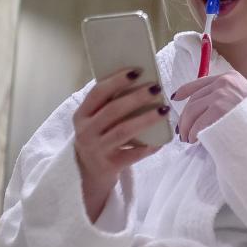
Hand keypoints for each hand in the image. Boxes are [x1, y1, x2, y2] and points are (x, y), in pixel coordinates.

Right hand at [73, 68, 168, 219]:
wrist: (88, 175)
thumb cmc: (98, 139)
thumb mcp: (95, 122)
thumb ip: (109, 105)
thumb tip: (141, 83)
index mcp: (82, 115)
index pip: (98, 93)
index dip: (117, 80)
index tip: (137, 71)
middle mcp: (86, 131)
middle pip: (113, 110)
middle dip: (136, 97)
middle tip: (156, 88)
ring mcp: (96, 149)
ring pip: (124, 131)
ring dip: (146, 119)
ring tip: (164, 110)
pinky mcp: (109, 166)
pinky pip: (133, 154)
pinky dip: (148, 147)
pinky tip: (161, 141)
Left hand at [172, 71, 246, 143]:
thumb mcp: (244, 98)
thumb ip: (226, 96)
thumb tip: (202, 107)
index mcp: (230, 77)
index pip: (200, 82)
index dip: (185, 91)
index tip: (176, 98)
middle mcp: (224, 82)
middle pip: (193, 100)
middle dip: (185, 118)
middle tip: (182, 132)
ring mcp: (221, 94)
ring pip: (192, 111)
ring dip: (187, 127)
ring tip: (188, 139)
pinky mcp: (219, 108)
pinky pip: (198, 123)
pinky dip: (193, 133)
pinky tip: (195, 140)